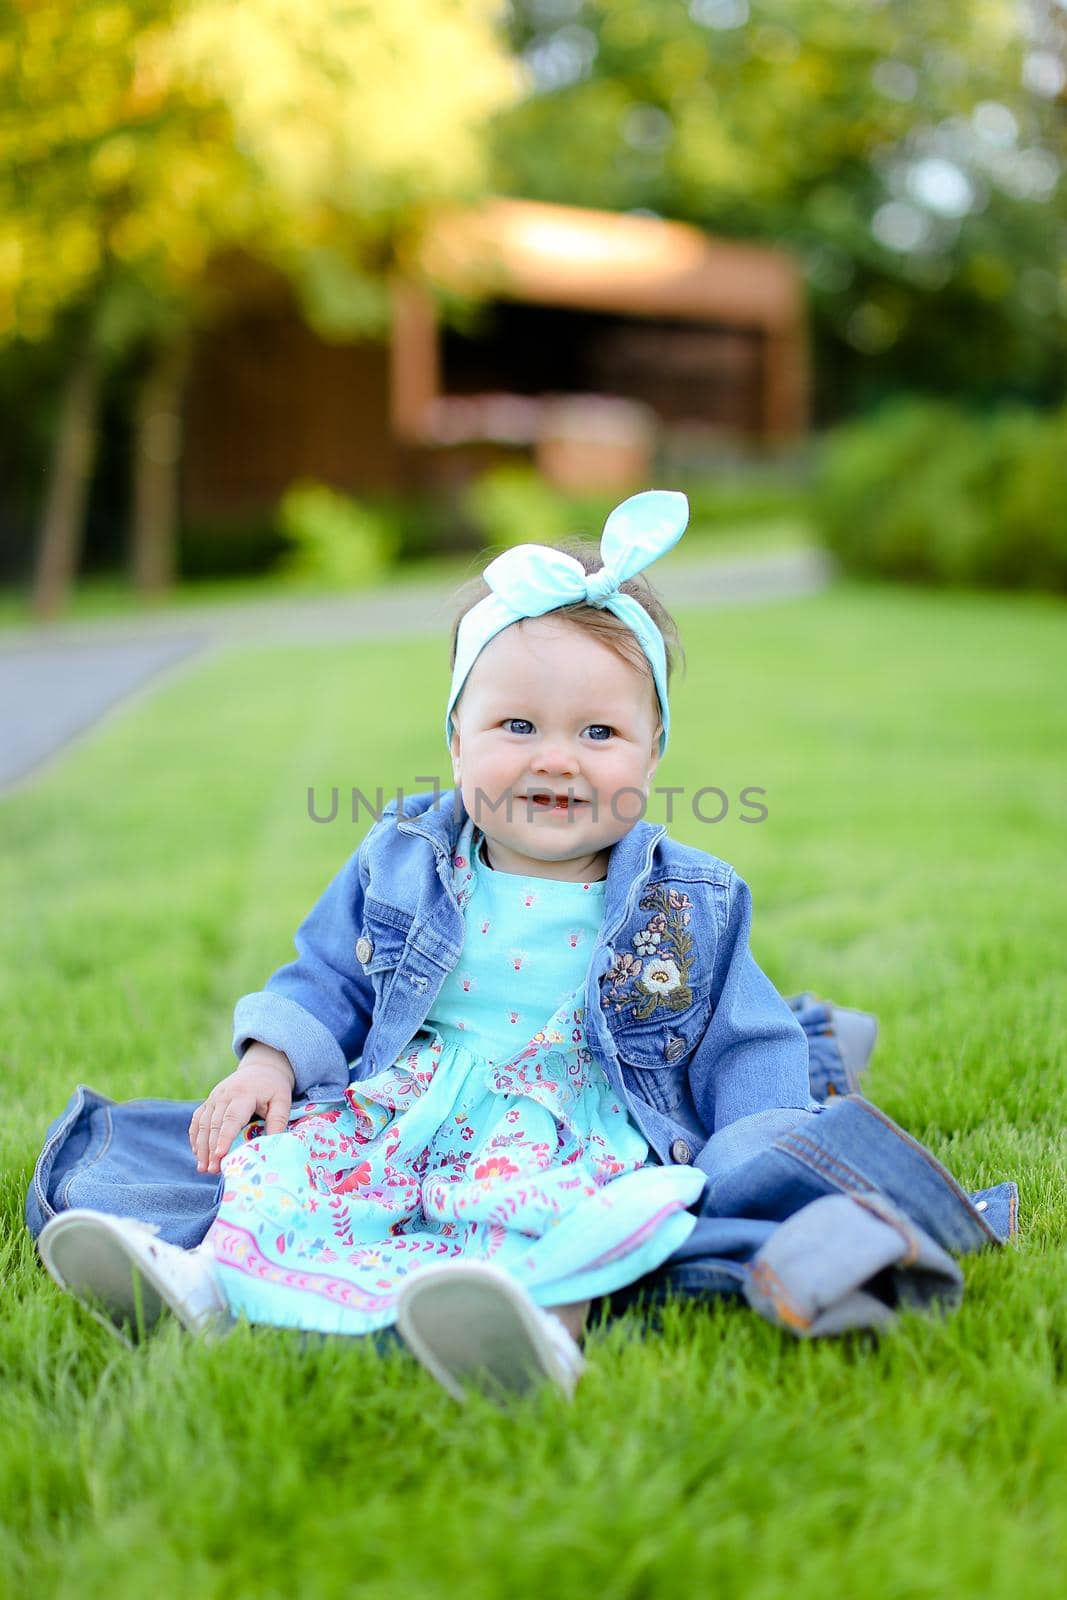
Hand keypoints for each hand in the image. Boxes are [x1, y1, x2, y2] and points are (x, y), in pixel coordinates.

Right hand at [190, 1045, 295, 1173]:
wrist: (261, 1068)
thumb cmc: (273, 1088)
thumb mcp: (282, 1100)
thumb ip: (278, 1120)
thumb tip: (274, 1144)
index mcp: (244, 1094)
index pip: (231, 1118)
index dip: (224, 1138)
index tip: (220, 1155)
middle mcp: (224, 1095)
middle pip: (214, 1124)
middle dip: (211, 1149)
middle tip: (212, 1170)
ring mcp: (214, 1098)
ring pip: (203, 1124)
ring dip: (201, 1147)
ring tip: (203, 1168)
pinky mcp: (208, 1102)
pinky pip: (197, 1120)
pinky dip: (195, 1137)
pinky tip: (198, 1154)